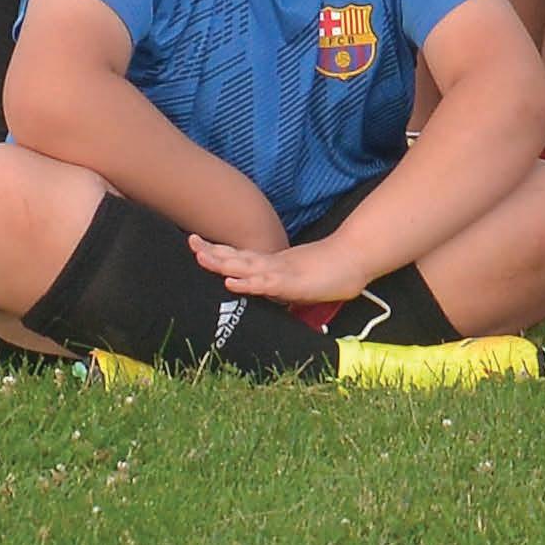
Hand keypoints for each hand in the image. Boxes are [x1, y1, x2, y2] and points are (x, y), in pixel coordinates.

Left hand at [189, 230, 363, 306]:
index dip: (220, 252)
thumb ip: (285, 290)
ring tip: (201, 258)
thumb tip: (278, 301)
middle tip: (190, 242)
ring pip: (246, 266)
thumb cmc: (331, 272)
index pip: (241, 257)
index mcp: (272, 263)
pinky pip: (265, 283)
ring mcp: (281, 271)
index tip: (198, 246)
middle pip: (237, 257)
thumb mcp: (300, 285)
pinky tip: (231, 282)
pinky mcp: (291, 282)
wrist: (354, 260)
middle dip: (212, 251)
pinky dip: (247, 282)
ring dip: (223, 263)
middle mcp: (272, 264)